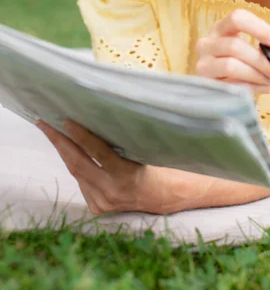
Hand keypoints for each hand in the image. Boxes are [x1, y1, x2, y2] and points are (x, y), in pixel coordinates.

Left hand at [36, 119, 161, 214]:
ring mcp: (103, 202)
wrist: (166, 197)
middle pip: (78, 163)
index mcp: (126, 175)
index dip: (80, 136)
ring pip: (77, 173)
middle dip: (59, 141)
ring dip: (64, 152)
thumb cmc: (158, 166)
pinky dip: (77, 166)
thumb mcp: (144, 151)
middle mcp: (112, 191)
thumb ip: (121, 143)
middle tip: (44, 123)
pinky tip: (71, 152)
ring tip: (52, 133)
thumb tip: (96, 121)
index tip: (65, 121)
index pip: (97, 152)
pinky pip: (82, 182)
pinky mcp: (98, 208)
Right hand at [195, 9, 269, 94]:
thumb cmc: (242, 64)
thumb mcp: (259, 52)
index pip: (237, 18)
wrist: (223, 89)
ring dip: (256, 75)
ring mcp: (203, 64)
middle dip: (261, 60)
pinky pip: (231, 85)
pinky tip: (266, 87)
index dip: (259, 28)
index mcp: (221, 28)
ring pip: (231, 66)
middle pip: (235, 45)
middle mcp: (207, 43)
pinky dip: (253, 88)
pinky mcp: (205, 84)